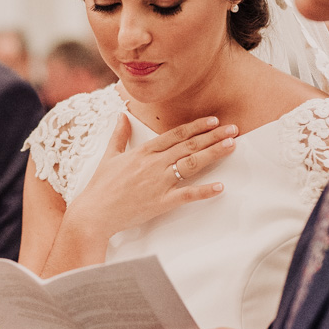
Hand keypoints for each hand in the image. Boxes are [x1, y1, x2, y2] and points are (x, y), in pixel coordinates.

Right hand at [64, 113, 236, 240]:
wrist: (94, 212)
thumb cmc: (101, 186)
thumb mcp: (109, 156)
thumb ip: (119, 135)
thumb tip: (121, 115)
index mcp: (142, 152)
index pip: (175, 134)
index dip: (196, 127)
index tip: (212, 120)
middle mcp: (154, 164)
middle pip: (189, 145)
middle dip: (213, 136)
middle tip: (233, 129)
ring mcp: (159, 182)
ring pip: (192, 164)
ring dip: (213, 153)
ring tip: (231, 145)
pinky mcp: (161, 202)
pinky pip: (187, 195)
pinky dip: (205, 191)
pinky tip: (221, 186)